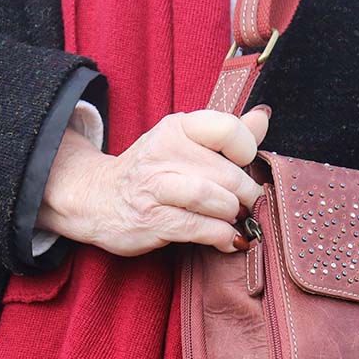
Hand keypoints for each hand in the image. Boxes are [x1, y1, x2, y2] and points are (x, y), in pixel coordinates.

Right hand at [35, 106, 269, 255]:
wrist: (97, 199)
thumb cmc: (150, 172)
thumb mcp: (182, 144)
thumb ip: (224, 134)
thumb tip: (262, 118)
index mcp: (176, 128)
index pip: (227, 130)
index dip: (247, 151)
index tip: (246, 167)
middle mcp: (163, 153)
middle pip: (225, 172)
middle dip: (246, 193)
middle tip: (250, 204)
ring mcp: (154, 187)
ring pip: (212, 198)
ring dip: (233, 214)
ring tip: (236, 219)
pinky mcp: (152, 220)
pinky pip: (198, 227)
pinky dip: (220, 236)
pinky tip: (227, 240)